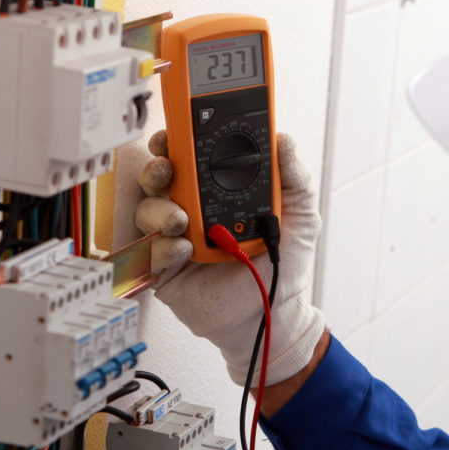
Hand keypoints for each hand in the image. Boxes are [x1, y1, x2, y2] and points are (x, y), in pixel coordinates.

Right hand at [135, 130, 325, 386]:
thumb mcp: (300, 216)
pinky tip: (183, 250)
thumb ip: (293, 177)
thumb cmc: (284, 265)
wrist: (275, 314)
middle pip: (159, 179)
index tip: (176, 135)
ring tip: (181, 221)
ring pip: (148, 212)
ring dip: (159, 210)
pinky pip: (148, 253)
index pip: (189, 158)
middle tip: (167, 171)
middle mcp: (191, 210)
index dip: (176, 143)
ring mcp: (176, 240)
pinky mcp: (166, 271)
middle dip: (156, 169)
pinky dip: (162, 248)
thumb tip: (282, 141)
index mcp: (217, 191)